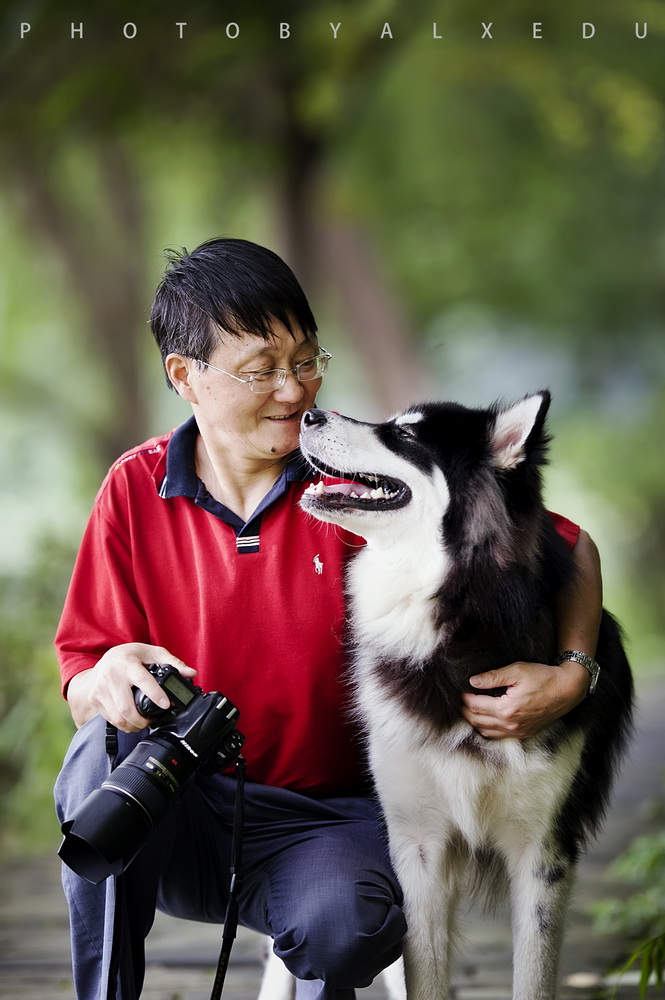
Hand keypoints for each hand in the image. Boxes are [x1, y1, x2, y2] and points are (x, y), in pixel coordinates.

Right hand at [66, 643, 196, 731]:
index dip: (155, 694)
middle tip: (153, 720)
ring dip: (133, 725)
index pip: (142, 680)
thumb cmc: (131, 656)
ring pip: (118, 717)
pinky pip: (110, 719)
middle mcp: (111, 676)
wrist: (104, 660)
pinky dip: (123, 725)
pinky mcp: (95, 699)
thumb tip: (191, 674)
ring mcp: (100, 689)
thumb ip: (172, 662)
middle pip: (126, 707)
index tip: (166, 705)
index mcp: (127, 663)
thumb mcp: (152, 652)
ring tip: (143, 723)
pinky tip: (131, 722)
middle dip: (143, 720)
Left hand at [460, 660, 589, 739]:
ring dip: (475, 722)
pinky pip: (499, 736)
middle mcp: (511, 724)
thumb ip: (493, 677)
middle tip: (461, 701)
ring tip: (470, 710)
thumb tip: (473, 681)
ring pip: (487, 732)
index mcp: (507, 709)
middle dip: (466, 711)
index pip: (476, 706)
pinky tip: (485, 721)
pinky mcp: (524, 733)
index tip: (461, 690)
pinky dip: (488, 730)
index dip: (465, 698)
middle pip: (478, 721)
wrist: (567, 690)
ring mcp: (518, 731)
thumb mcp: (517, 671)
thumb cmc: (543, 677)